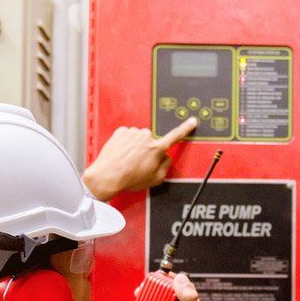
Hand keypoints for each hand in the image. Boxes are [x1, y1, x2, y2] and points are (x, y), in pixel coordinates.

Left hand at [83, 118, 197, 200]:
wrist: (107, 176)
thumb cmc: (129, 178)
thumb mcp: (155, 179)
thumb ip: (166, 166)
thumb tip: (166, 158)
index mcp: (157, 148)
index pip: (176, 136)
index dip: (186, 128)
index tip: (192, 122)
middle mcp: (146, 137)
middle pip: (152, 140)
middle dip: (148, 149)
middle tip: (140, 163)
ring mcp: (133, 133)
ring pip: (139, 138)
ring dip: (136, 147)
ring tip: (128, 160)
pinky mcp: (121, 132)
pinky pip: (128, 136)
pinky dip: (126, 144)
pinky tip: (122, 154)